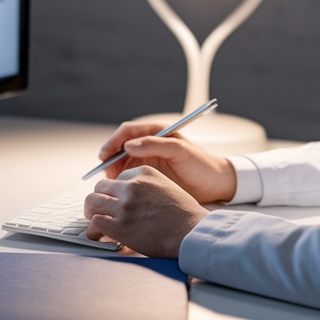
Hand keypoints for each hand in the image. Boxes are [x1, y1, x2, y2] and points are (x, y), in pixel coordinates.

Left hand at [84, 166, 210, 258]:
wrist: (192, 233)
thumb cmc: (184, 215)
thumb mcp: (166, 187)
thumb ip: (145, 186)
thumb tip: (125, 198)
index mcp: (144, 173)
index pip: (117, 177)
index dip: (115, 192)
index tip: (117, 202)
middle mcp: (132, 186)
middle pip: (100, 187)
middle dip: (100, 199)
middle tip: (102, 211)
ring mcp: (125, 206)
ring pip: (92, 202)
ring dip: (92, 212)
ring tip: (96, 221)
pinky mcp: (120, 226)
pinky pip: (94, 223)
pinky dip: (93, 231)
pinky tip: (99, 236)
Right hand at [96, 121, 236, 203]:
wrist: (214, 184)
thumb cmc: (201, 164)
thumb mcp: (180, 151)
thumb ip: (155, 144)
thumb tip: (129, 145)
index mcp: (157, 132)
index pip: (127, 131)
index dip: (113, 142)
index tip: (106, 155)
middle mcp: (149, 144)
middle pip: (120, 146)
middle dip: (109, 158)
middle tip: (105, 172)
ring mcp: (147, 159)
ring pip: (121, 161)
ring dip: (113, 170)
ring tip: (110, 182)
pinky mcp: (148, 174)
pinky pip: (128, 174)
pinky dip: (120, 180)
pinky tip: (118, 188)